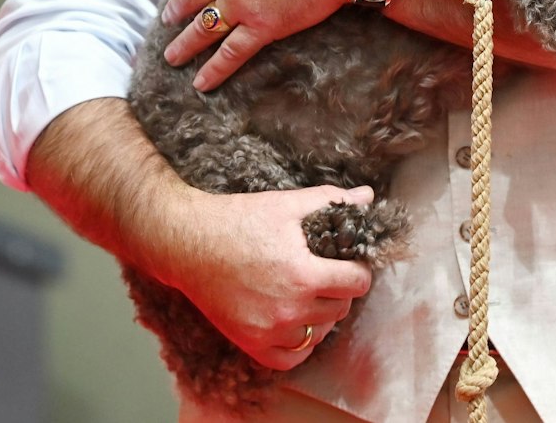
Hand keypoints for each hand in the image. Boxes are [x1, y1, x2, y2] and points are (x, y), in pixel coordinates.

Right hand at [165, 184, 375, 369]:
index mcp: (303, 274)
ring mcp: (269, 330)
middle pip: (341, 308)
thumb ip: (331, 201)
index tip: (347, 262)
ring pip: (319, 333)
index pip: (357, 283)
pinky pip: (292, 357)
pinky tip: (294, 321)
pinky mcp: (250, 343)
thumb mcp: (286, 204)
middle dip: (339, 289)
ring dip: (321, 316)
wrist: (188, 243)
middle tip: (325, 272)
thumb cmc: (238, 220)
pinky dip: (299, 343)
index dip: (357, 269)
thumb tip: (367, 197)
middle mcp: (289, 309)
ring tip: (308, 293)